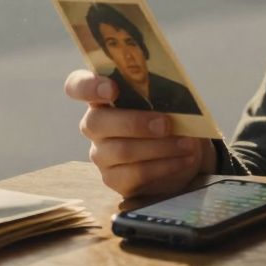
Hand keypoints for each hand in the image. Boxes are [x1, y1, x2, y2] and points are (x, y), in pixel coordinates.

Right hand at [65, 69, 212, 196]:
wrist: (183, 150)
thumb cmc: (170, 115)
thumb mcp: (168, 100)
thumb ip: (161, 93)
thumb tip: (175, 97)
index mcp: (102, 96)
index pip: (77, 86)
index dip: (88, 87)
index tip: (112, 89)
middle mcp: (95, 125)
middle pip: (97, 123)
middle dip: (134, 123)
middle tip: (165, 124)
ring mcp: (101, 154)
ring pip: (122, 151)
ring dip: (160, 147)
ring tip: (187, 144)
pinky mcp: (115, 179)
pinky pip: (136, 174)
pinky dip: (165, 165)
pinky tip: (184, 159)